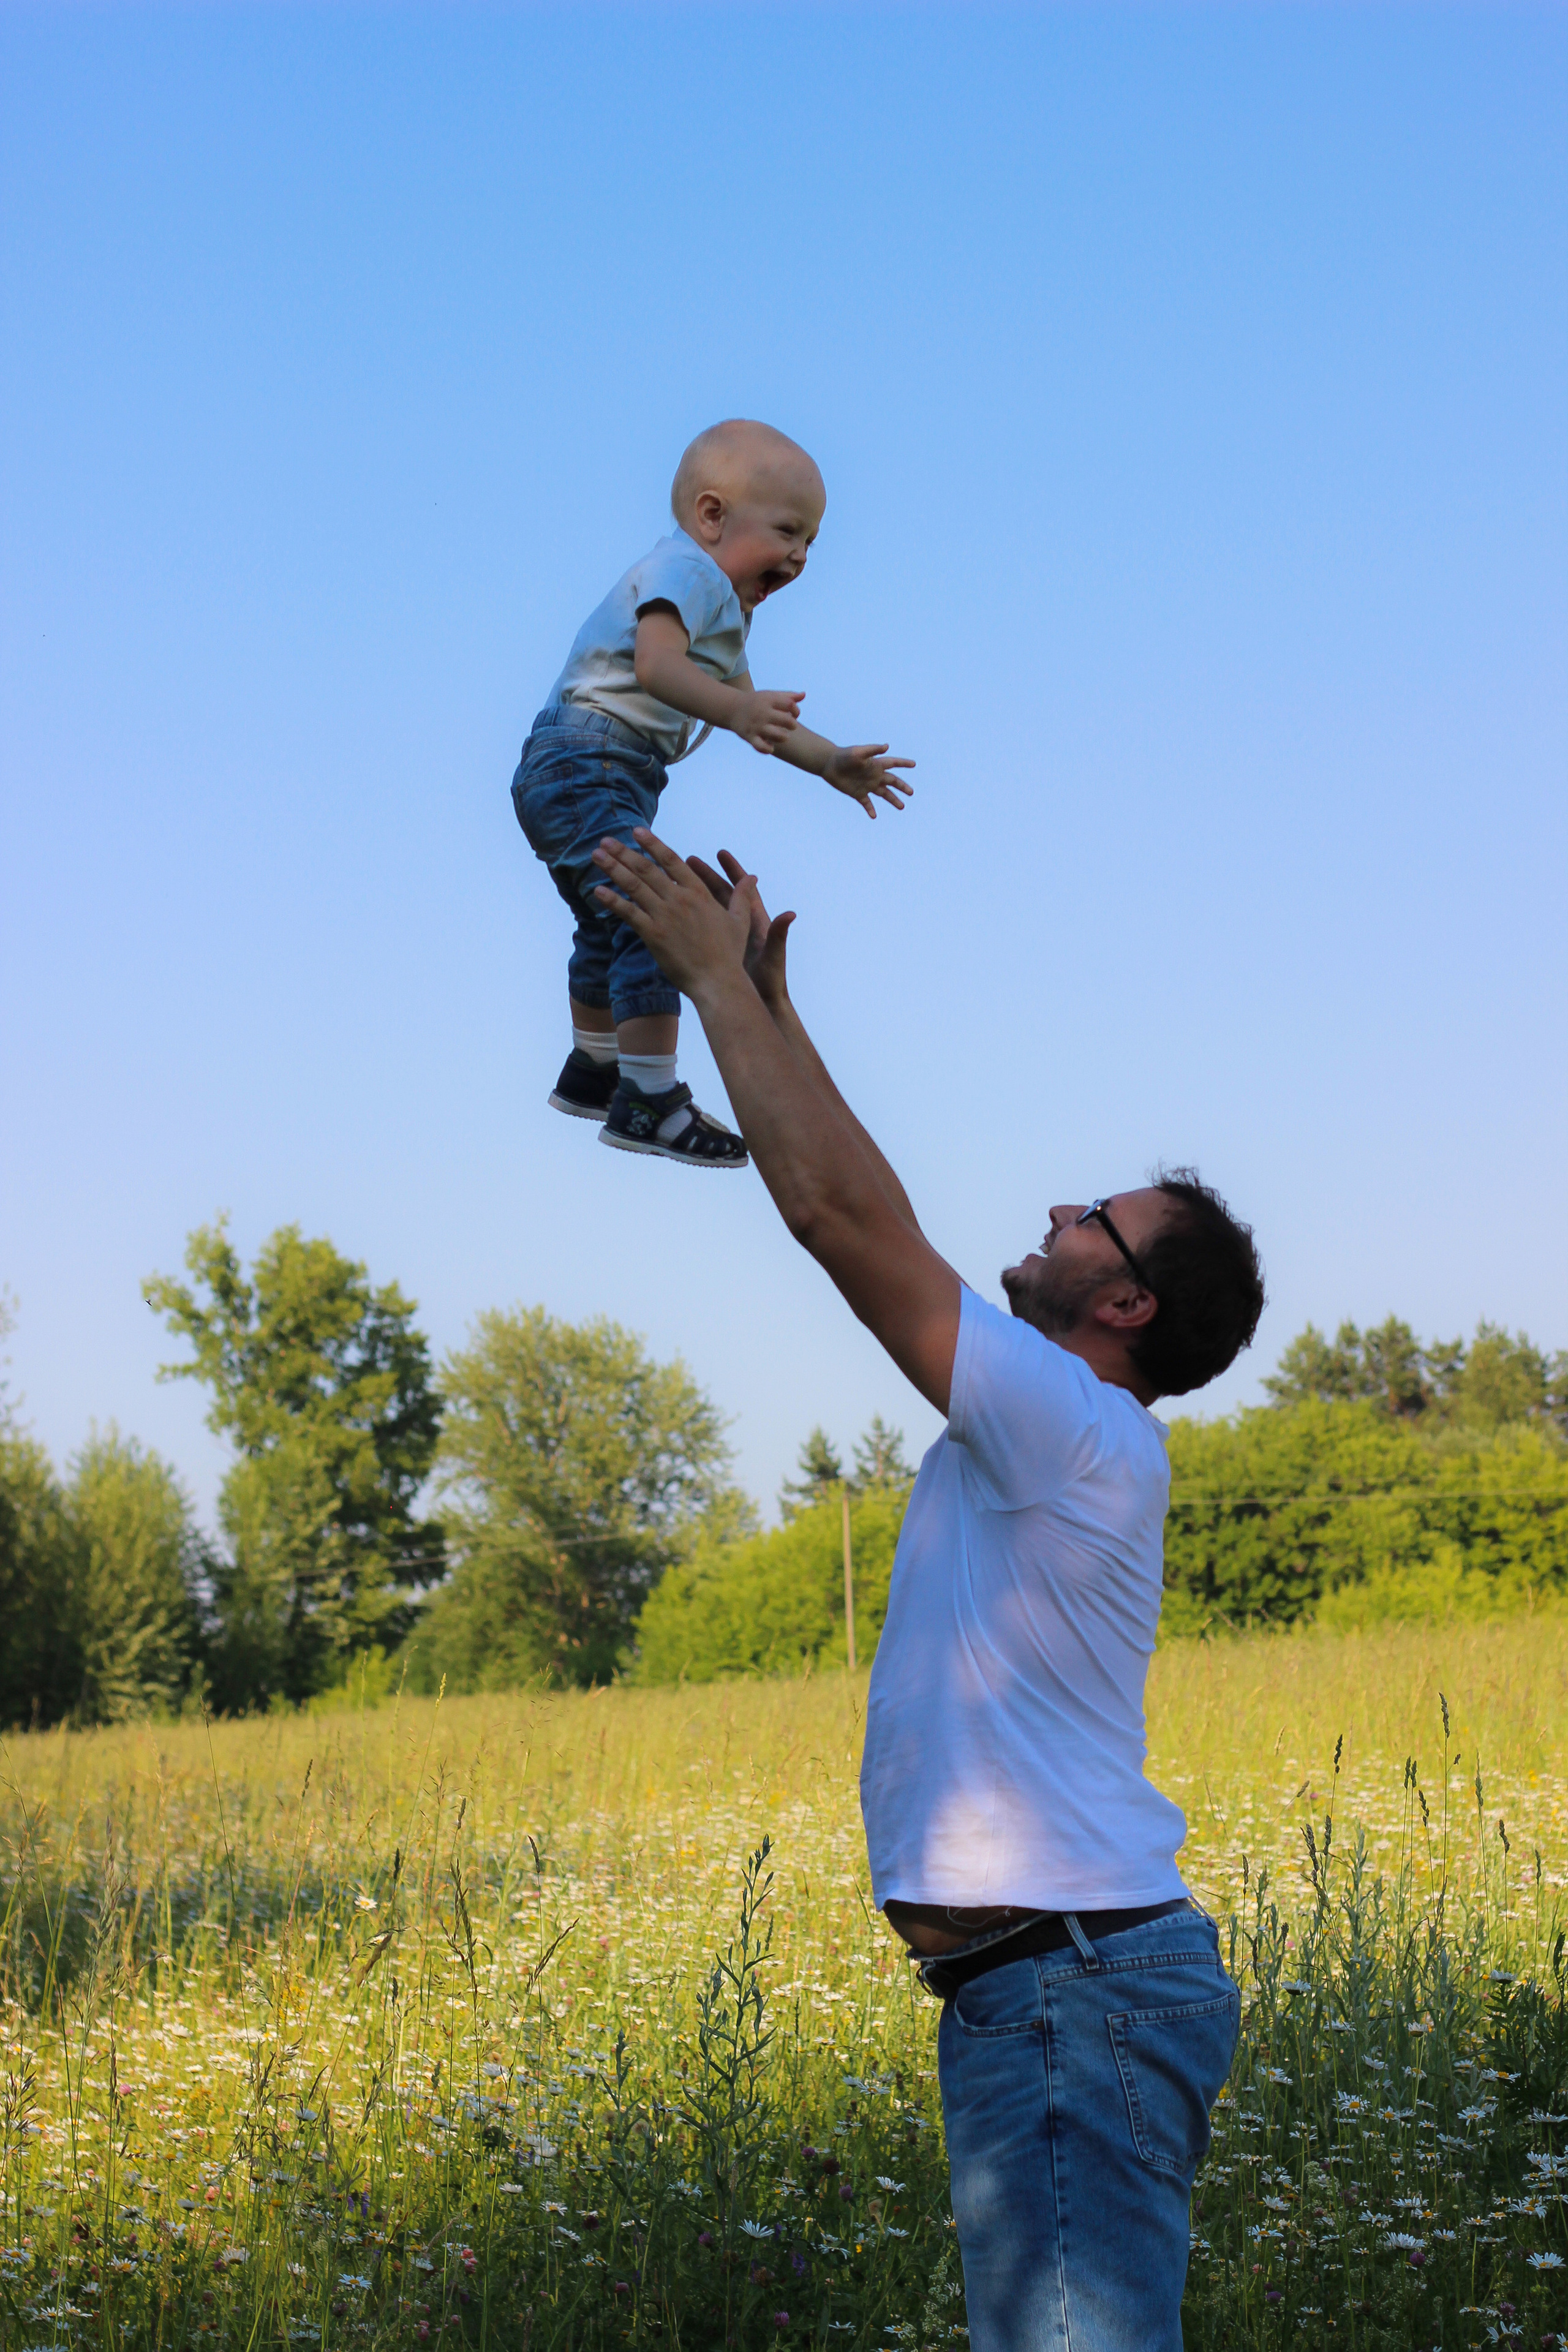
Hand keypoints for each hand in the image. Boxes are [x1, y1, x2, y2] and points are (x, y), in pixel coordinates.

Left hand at [592, 830, 753, 996]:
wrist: (717, 981)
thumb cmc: (729, 953)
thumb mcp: (740, 920)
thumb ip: (742, 896)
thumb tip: (752, 878)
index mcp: (698, 892)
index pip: (671, 860)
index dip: (652, 844)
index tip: (637, 831)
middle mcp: (679, 899)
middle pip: (646, 869)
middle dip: (624, 852)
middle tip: (605, 841)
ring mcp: (665, 916)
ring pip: (634, 886)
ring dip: (613, 869)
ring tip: (596, 855)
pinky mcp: (653, 935)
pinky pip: (628, 913)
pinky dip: (612, 901)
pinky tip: (598, 891)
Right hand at [686, 850, 795, 1010]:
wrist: (761, 1000)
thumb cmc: (770, 979)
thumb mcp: (772, 954)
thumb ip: (779, 933)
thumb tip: (791, 914)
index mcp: (755, 920)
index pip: (741, 889)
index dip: (732, 870)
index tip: (720, 853)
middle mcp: (740, 924)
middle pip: (720, 893)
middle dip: (705, 876)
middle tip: (687, 860)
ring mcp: (726, 935)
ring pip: (707, 908)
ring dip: (692, 893)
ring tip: (673, 878)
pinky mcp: (715, 946)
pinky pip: (700, 925)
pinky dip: (687, 915)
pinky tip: (670, 907)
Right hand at [733, 687, 803, 753]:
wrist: (732, 708)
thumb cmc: (756, 702)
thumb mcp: (770, 696)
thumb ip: (788, 696)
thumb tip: (803, 695)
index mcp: (769, 700)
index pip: (790, 705)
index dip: (796, 711)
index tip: (794, 714)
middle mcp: (763, 712)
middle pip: (787, 720)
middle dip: (792, 725)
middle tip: (789, 726)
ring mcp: (756, 725)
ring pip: (778, 735)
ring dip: (784, 737)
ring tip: (782, 736)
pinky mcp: (749, 737)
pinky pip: (761, 747)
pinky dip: (768, 749)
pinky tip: (771, 746)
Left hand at [824, 743, 915, 818]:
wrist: (828, 764)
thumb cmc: (843, 756)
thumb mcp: (858, 752)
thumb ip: (872, 750)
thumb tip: (887, 746)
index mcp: (876, 765)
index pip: (893, 763)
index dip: (903, 763)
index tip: (913, 764)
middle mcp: (874, 775)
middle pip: (892, 782)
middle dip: (902, 787)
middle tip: (911, 793)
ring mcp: (867, 785)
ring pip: (883, 794)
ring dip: (893, 800)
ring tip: (902, 807)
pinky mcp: (858, 793)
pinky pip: (867, 803)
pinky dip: (870, 809)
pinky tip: (874, 816)